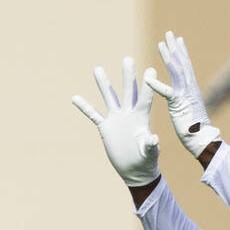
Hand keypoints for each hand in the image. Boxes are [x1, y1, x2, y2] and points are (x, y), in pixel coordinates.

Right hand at [72, 57, 160, 187]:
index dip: (148, 85)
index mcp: (141, 118)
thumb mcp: (149, 153)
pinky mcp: (106, 128)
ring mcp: (116, 119)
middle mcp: (129, 114)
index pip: (145, 98)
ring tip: (98, 68)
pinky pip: (94, 115)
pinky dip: (85, 107)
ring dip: (103, 84)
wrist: (135, 170)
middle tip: (127, 59)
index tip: (151, 70)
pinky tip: (75, 98)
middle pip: (128, 91)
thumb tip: (153, 139)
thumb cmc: (146, 161)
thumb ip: (150, 145)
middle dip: (128, 75)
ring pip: (109, 97)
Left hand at [146, 31, 220, 158]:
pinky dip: (157, 85)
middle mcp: (190, 89)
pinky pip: (167, 92)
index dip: (182, 52)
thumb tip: (187, 97)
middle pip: (183, 63)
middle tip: (169, 33)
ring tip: (161, 44)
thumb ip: (187, 100)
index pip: (187, 66)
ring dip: (168, 57)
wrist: (202, 140)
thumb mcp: (191, 109)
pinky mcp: (178, 105)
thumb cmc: (196, 129)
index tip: (178, 40)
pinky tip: (148, 78)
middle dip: (175, 48)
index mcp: (192, 89)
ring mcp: (185, 95)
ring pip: (177, 71)